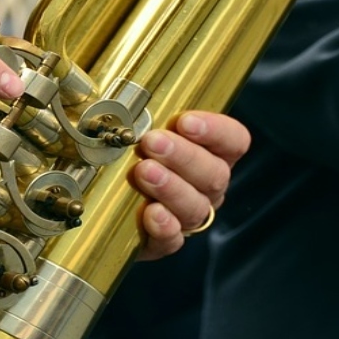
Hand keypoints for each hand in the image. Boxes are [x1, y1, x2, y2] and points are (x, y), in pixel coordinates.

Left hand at [130, 111, 249, 260]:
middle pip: (215, 174)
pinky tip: (151, 213)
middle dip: (183, 156)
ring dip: (170, 187)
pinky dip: (164, 227)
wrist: (104, 201)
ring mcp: (188, 216)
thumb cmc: (127, 154)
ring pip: (196, 206)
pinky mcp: (164, 241)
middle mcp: (206, 186)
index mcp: (210, 154)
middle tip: (152, 142)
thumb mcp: (140, 128)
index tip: (185, 122)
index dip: (216, 131)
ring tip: (144, 172)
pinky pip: (173, 239)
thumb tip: (125, 97)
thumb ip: (145, 114)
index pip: (234, 141)